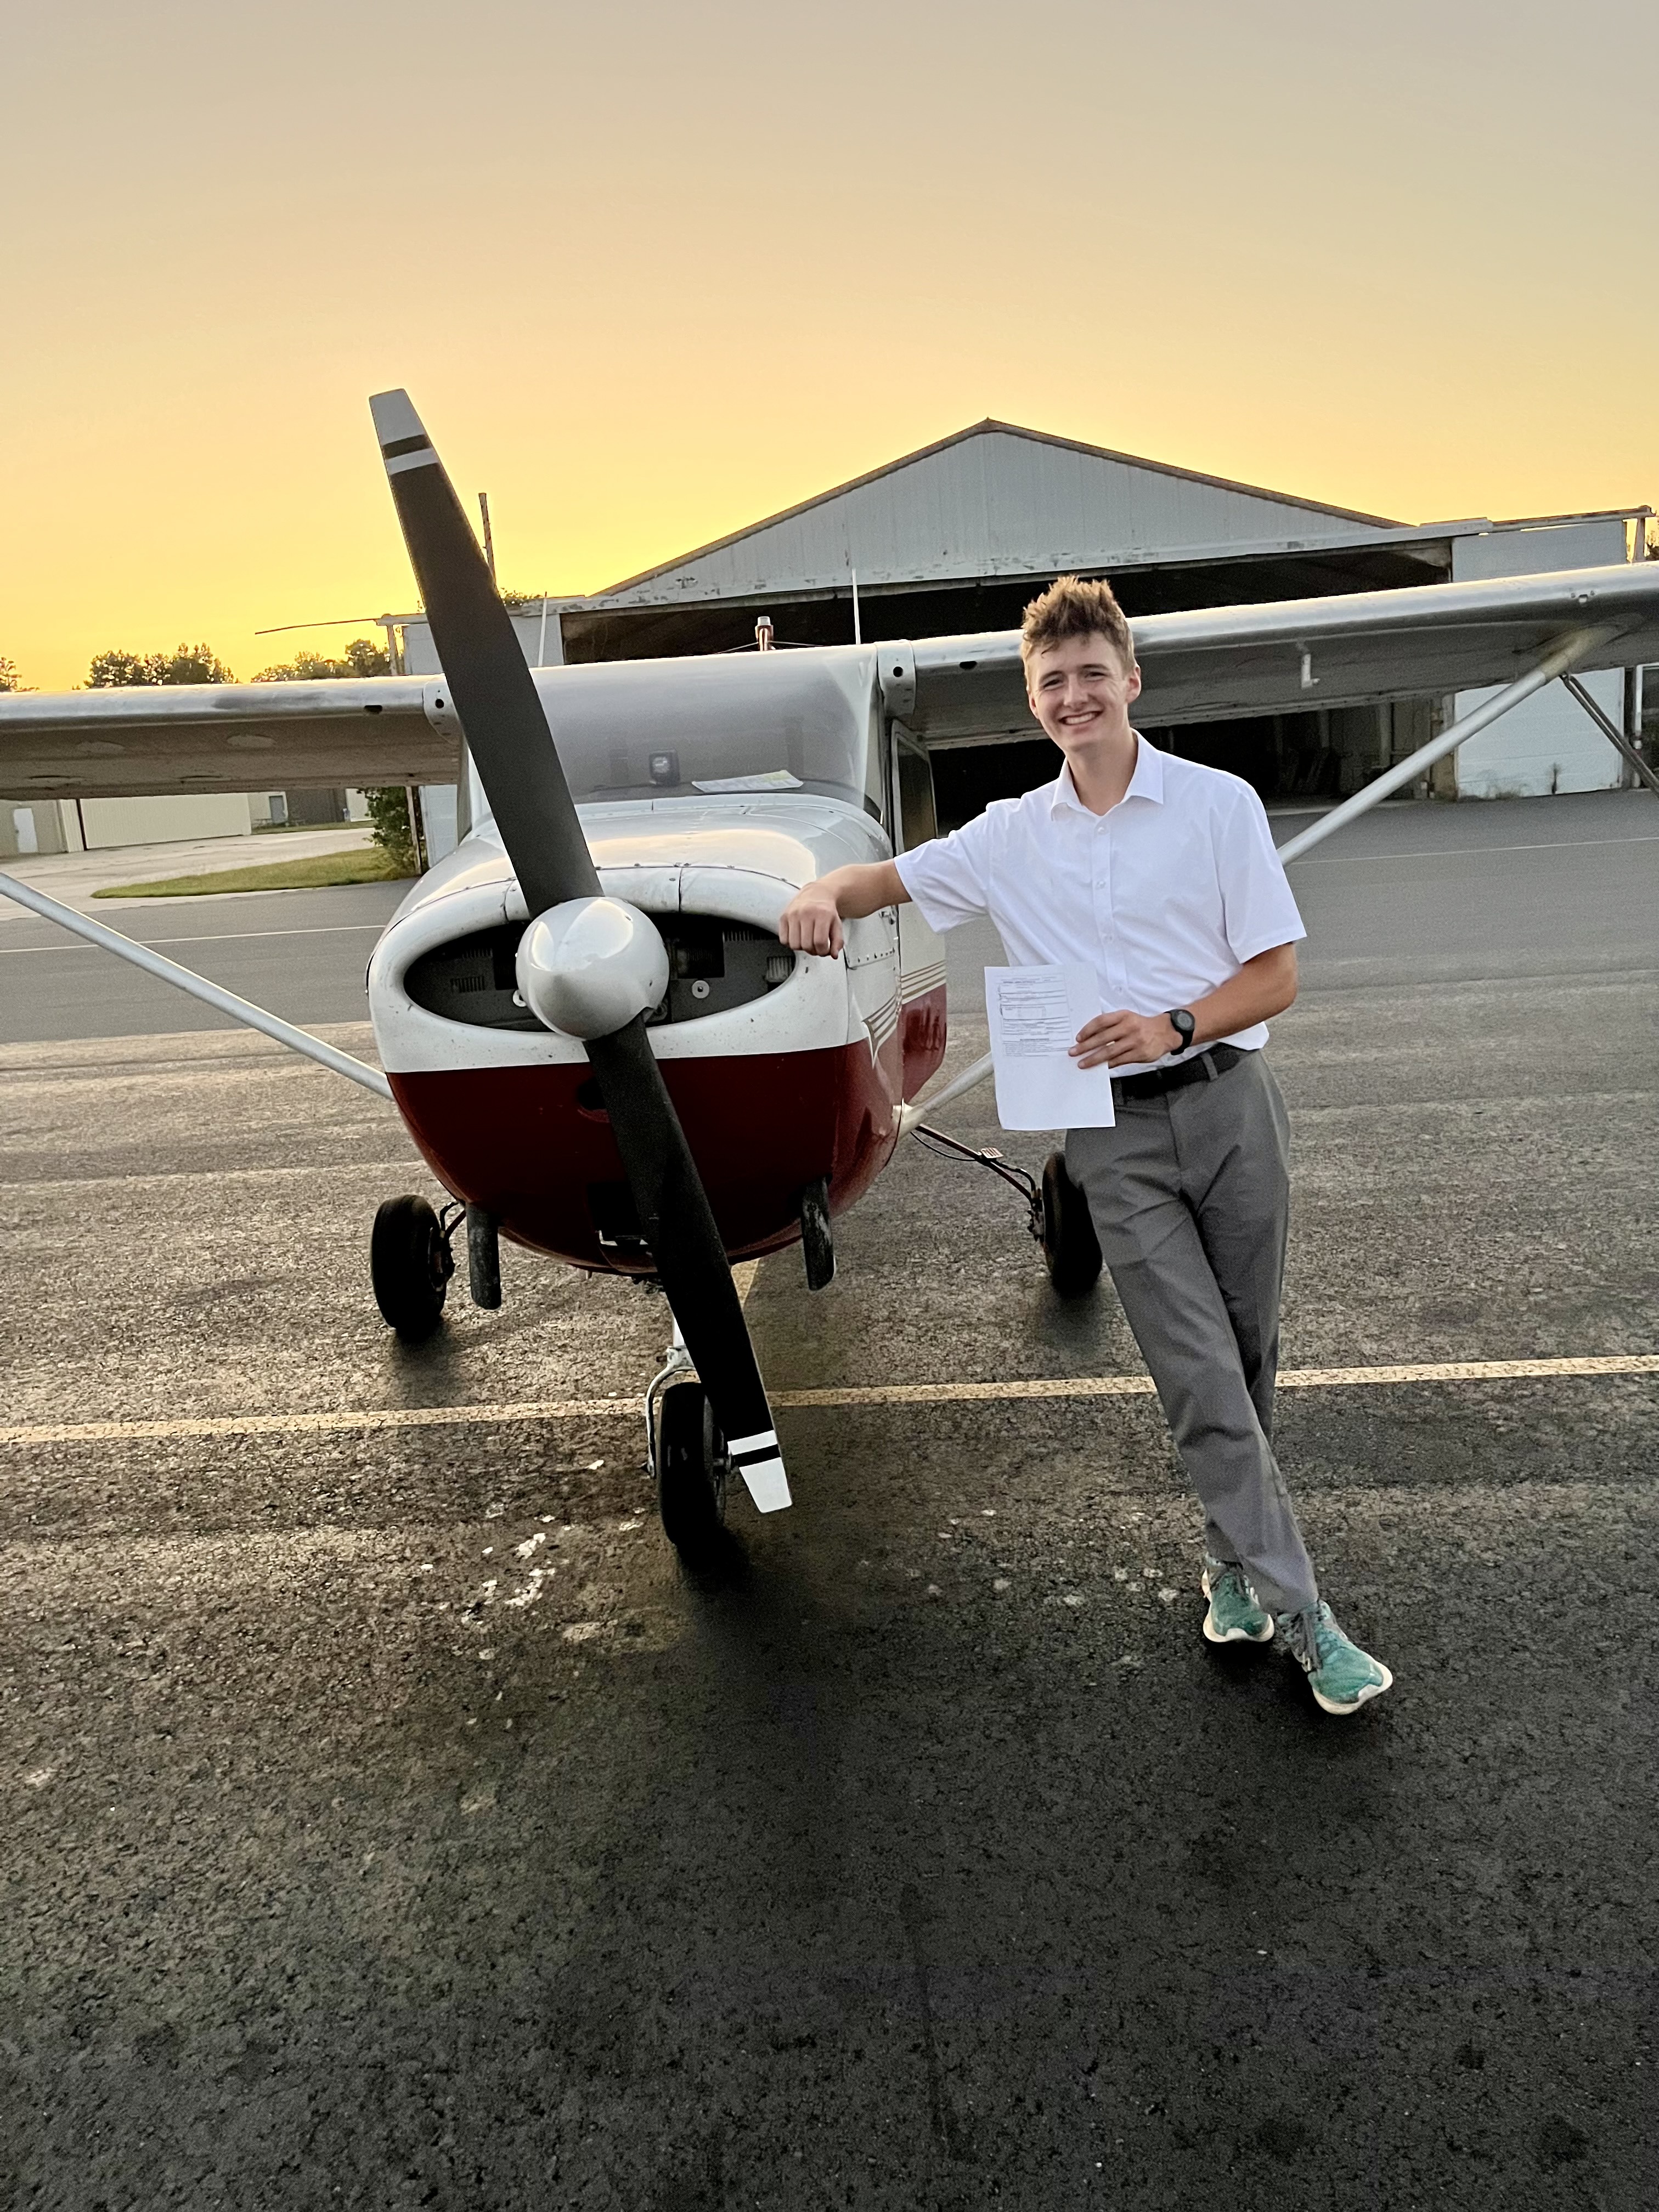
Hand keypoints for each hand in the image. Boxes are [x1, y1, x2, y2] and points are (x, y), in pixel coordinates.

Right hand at [778, 881, 844, 956]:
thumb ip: (837, 941)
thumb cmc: (825, 910)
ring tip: (807, 941)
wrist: (815, 893)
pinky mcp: (783, 917)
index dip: (823, 951)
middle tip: (816, 947)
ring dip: (801, 948)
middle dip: (813, 951)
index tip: (824, 950)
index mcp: (822, 914)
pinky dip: (791, 943)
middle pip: (806, 945)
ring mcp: (793, 914)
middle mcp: (806, 913)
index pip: (820, 942)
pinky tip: (798, 937)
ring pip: (794, 945)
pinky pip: (783, 940)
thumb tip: (834, 955)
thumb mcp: (837, 924)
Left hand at [1069, 1009, 1183, 1069]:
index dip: (1088, 1030)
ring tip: (1083, 1063)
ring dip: (1093, 1059)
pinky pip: (1119, 1060)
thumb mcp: (1127, 1019)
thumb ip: (1111, 1025)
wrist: (1166, 1033)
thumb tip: (1090, 1037)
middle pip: (1102, 1038)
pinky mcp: (1139, 1053)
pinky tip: (1100, 1067)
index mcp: (1124, 1016)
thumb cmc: (1142, 1026)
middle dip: (1085, 1047)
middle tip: (1074, 1052)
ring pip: (1109, 1051)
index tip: (1078, 1038)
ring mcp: (1135, 1041)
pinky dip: (1108, 1064)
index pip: (1101, 1021)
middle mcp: (1129, 1027)